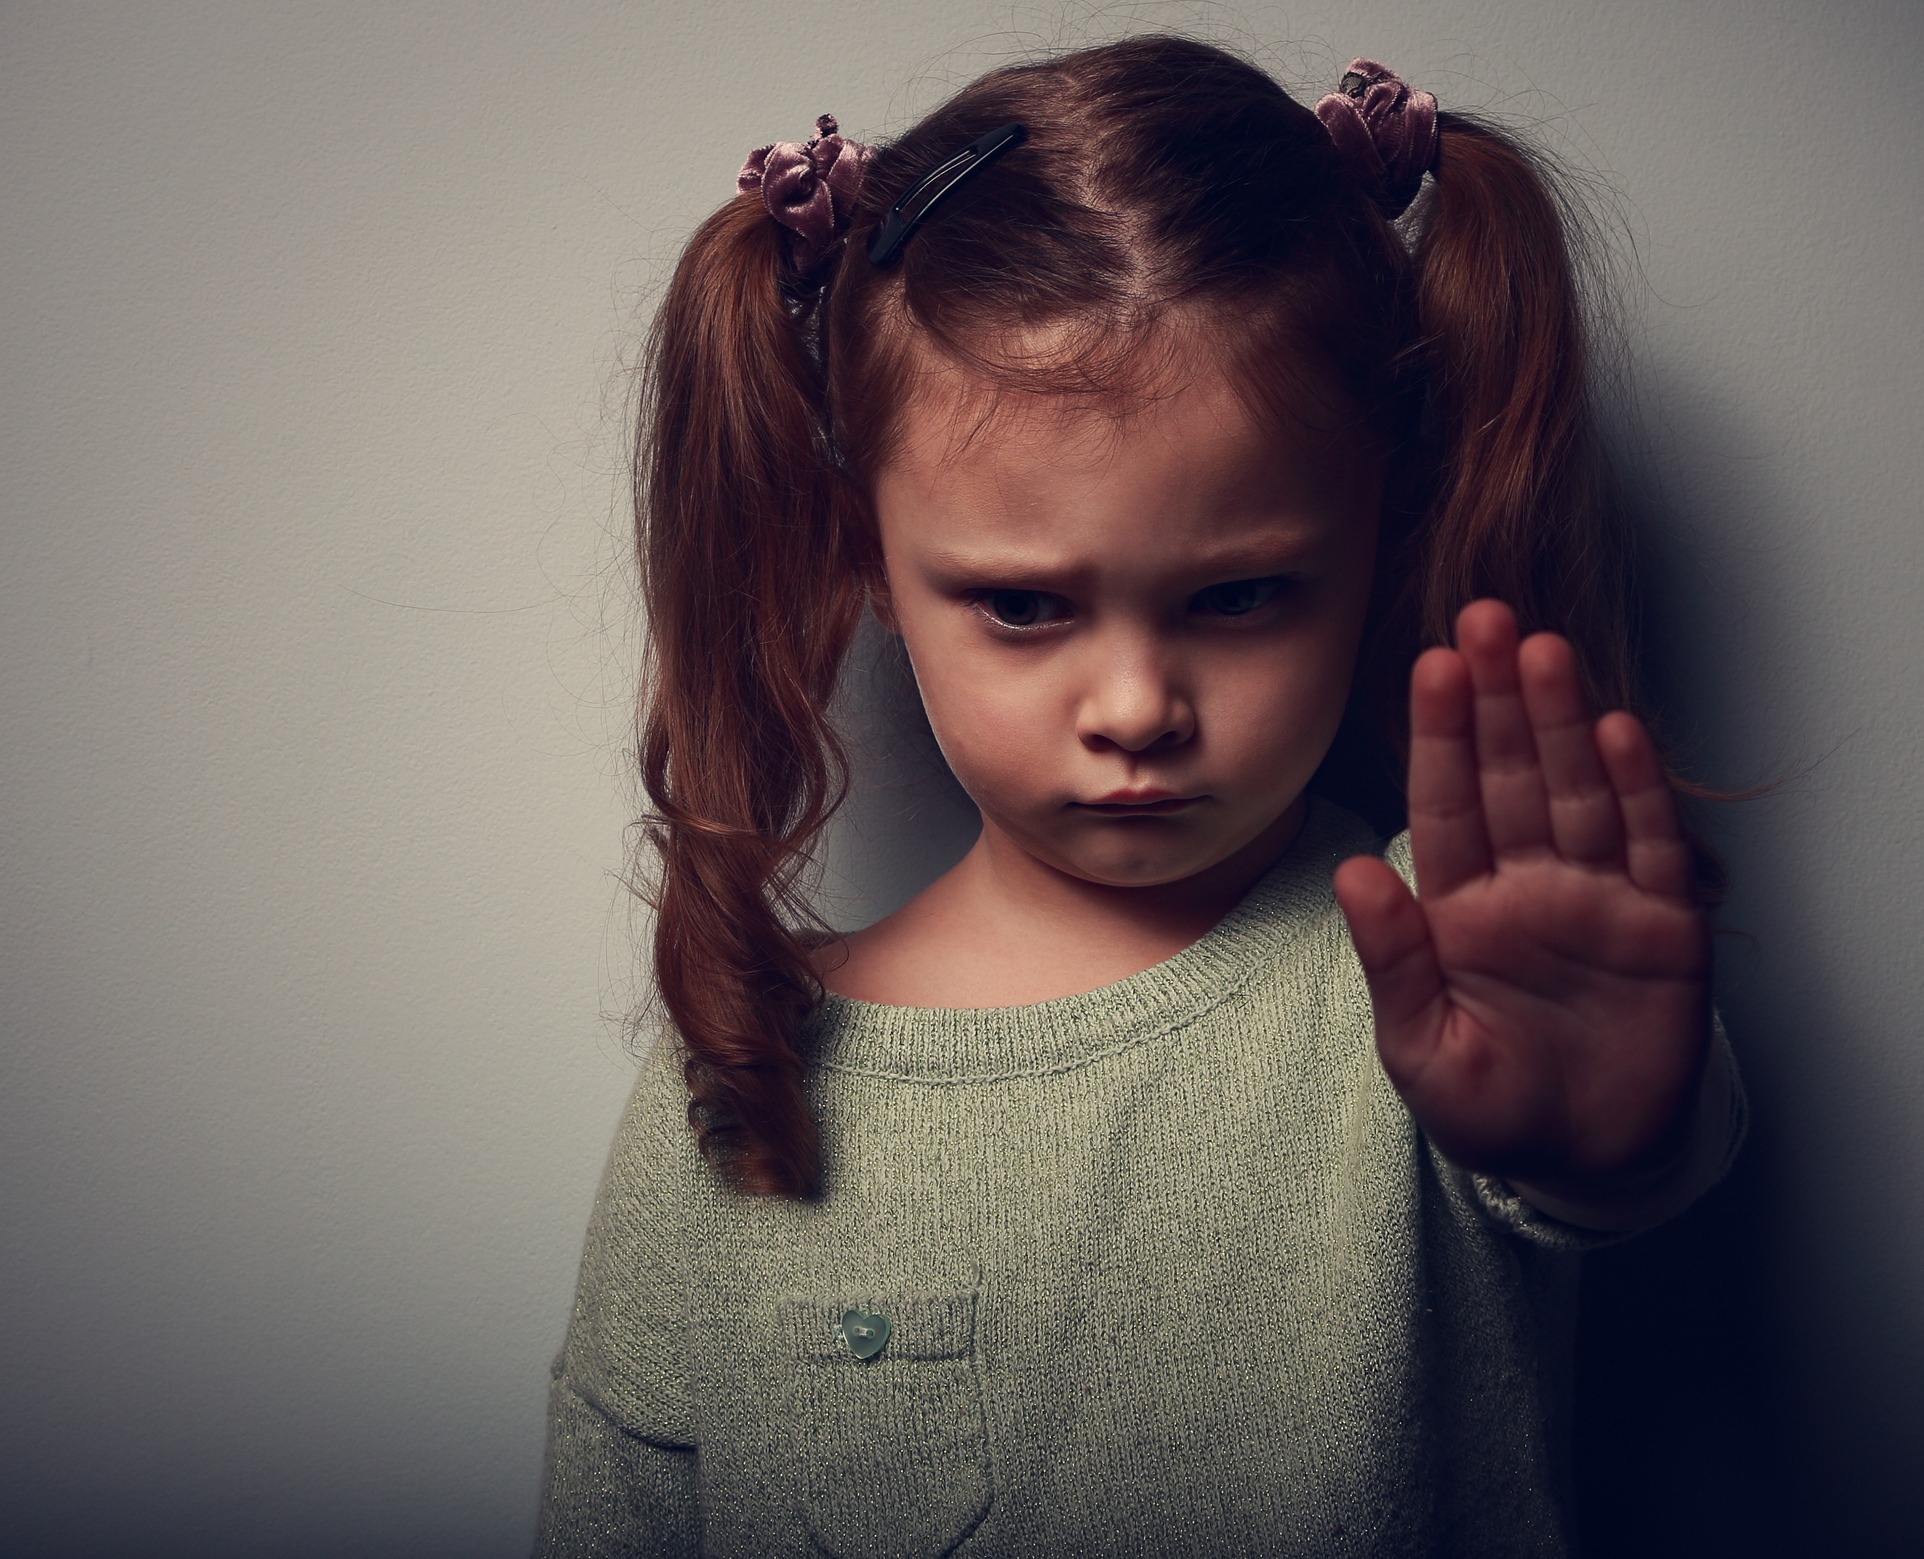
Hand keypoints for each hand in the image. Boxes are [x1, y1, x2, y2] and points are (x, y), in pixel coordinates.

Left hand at [1332, 600, 1710, 1192]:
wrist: (1580, 1163)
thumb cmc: (1488, 1107)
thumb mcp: (1419, 1047)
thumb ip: (1392, 959)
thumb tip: (1349, 871)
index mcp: (1459, 907)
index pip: (1445, 804)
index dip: (1439, 735)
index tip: (1429, 666)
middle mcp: (1527, 884)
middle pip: (1511, 775)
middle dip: (1498, 699)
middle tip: (1485, 618)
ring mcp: (1596, 898)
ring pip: (1577, 792)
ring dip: (1562, 723)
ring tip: (1545, 653)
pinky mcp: (1663, 925)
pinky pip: (1647, 845)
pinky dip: (1636, 790)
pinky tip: (1618, 731)